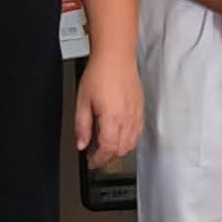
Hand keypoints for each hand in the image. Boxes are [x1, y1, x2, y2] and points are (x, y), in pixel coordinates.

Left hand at [75, 51, 143, 165]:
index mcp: (112, 117)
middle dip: (109, 158)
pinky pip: (138, 132)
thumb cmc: (100, 74)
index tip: (91, 163)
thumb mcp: (82, 101)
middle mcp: (127, 118)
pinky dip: (130, 141)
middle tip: (97, 159)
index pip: (108, 148)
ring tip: (107, 150)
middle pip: (122, 149)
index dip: (99, 159)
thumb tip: (82, 144)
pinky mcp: (140, 109)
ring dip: (120, 151)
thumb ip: (82, 126)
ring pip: (132, 143)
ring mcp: (136, 114)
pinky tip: (121, 138)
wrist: (116, 58)